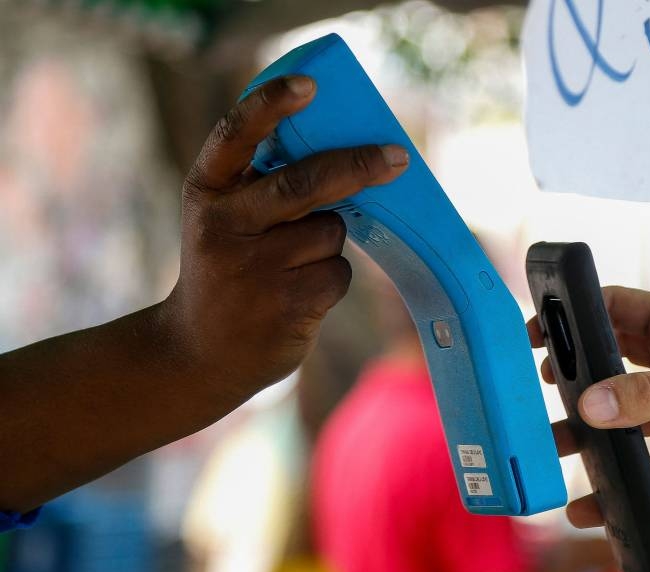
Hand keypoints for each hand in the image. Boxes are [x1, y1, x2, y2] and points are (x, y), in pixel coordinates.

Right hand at [161, 75, 408, 402]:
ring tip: (291, 265)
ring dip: (329, 242)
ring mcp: (254, 269)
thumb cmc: (227, 268)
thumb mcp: (225, 218)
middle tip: (397, 158)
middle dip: (357, 166)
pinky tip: (298, 294)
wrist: (197, 352)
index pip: (236, 135)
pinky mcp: (286, 306)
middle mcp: (223, 225)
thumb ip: (266, 184)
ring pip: (330, 232)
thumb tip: (353, 158)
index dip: (271, 105)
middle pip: (304, 183)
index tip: (309, 85)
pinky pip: (338, 273)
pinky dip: (330, 278)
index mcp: (206, 190)